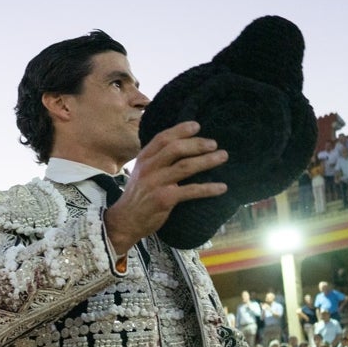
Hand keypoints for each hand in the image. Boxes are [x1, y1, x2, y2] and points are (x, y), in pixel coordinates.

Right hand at [104, 121, 228, 255]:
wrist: (125, 221)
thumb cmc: (137, 196)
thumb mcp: (141, 173)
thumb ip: (156, 161)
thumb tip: (181, 148)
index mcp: (143, 159)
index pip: (162, 138)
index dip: (180, 130)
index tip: (197, 125)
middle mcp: (148, 168)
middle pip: (175, 149)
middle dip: (197, 144)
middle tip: (214, 144)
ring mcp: (156, 183)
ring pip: (185, 167)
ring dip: (207, 161)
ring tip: (222, 156)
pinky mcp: (164, 199)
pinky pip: (191, 190)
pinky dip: (208, 188)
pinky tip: (222, 187)